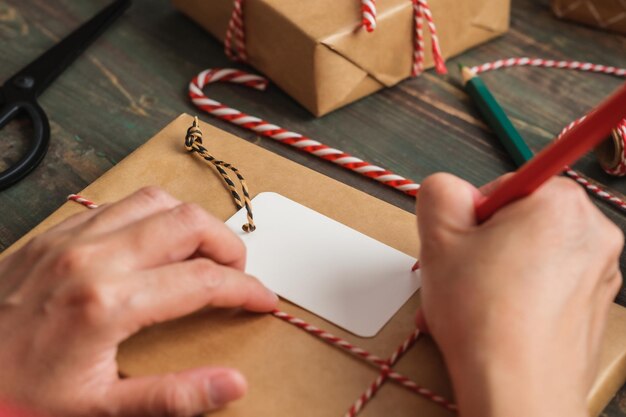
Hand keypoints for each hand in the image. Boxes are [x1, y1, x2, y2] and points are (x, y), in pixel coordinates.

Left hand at [0, 187, 277, 416]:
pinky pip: (121, 203)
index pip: (204, 281)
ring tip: (201, 253)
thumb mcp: (101, 409)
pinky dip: (154, 216)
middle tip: (237, 273)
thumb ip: (174, 396)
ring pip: (158, 201)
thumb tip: (232, 384)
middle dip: (228, 245)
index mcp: (109, 304)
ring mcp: (72, 237)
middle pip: (189, 223)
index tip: (262, 300)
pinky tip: (156, 244)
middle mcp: (94, 258)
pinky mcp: (57, 232)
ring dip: (192, 222)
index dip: (246, 289)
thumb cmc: (21, 391)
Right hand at [416, 174, 622, 416]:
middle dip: (485, 243)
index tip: (462, 247)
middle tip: (463, 275)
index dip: (472, 217)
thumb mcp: (438, 238)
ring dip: (499, 270)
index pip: (504, 186)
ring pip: (533, 253)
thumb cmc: (482, 315)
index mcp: (560, 203)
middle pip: (521, 219)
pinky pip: (550, 283)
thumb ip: (439, 192)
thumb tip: (452, 191)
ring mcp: (602, 272)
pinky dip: (522, 293)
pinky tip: (497, 318)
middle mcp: (594, 231)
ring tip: (474, 303)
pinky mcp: (596, 307)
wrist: (518, 392)